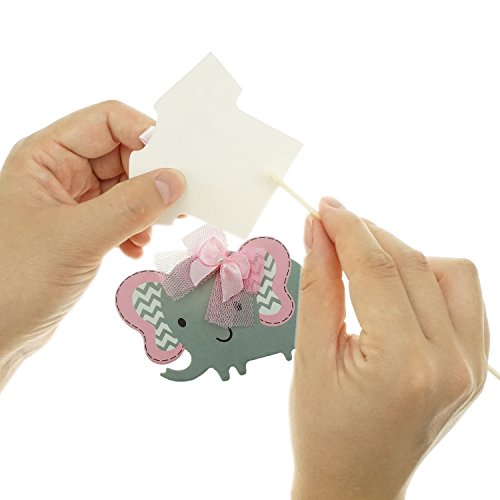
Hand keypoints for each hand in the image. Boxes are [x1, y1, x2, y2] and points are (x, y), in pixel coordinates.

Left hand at [0, 101, 184, 388]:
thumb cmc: (13, 282)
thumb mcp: (77, 239)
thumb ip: (129, 207)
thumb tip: (173, 182)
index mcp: (45, 157)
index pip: (107, 121)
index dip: (144, 134)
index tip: (175, 161)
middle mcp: (59, 172)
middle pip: (122, 152)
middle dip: (150, 178)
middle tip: (172, 202)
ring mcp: (73, 201)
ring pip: (126, 185)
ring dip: (145, 208)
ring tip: (148, 232)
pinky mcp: (83, 228)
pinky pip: (122, 214)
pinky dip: (136, 228)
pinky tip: (134, 248)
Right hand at [290, 198, 488, 499]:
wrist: (354, 484)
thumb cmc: (324, 432)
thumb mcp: (308, 356)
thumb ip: (318, 284)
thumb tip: (317, 231)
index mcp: (403, 365)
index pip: (376, 268)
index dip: (346, 228)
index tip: (324, 207)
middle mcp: (449, 363)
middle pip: (411, 262)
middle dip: (367, 233)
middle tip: (331, 224)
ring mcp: (469, 365)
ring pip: (449, 270)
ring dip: (404, 253)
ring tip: (363, 260)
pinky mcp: (473, 365)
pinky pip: (463, 296)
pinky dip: (429, 276)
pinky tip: (396, 284)